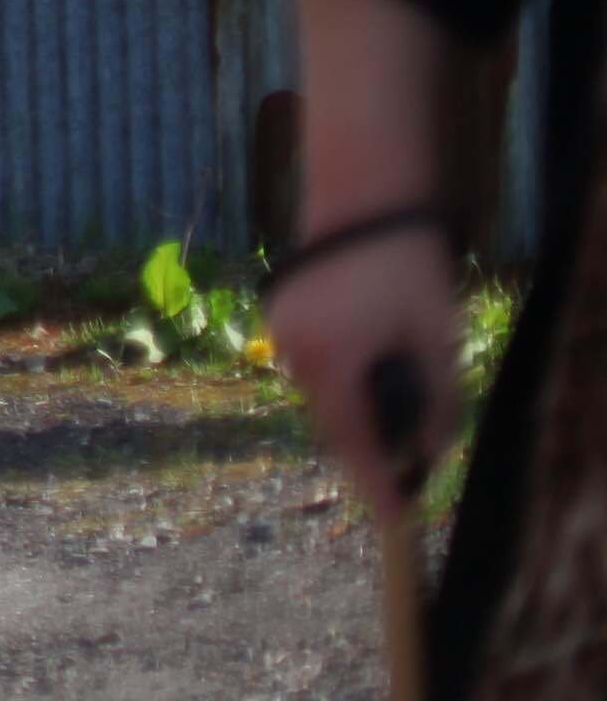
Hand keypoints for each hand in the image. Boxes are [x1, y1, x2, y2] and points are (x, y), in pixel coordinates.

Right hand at [275, 217, 463, 513]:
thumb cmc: (408, 269)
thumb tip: (428, 454)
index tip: (397, 521)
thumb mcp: (439, 341)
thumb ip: (439, 405)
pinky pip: (314, 369)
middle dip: (370, 449)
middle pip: (335, 425)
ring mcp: (280, 333)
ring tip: (395, 415)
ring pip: (323, 398)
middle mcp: (293, 352)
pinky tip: (371, 373)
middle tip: (409, 473)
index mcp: (330, 361)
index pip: (356, 443)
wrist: (364, 198)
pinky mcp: (280, 317)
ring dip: (356, 413)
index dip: (380, 485)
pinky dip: (341, 383)